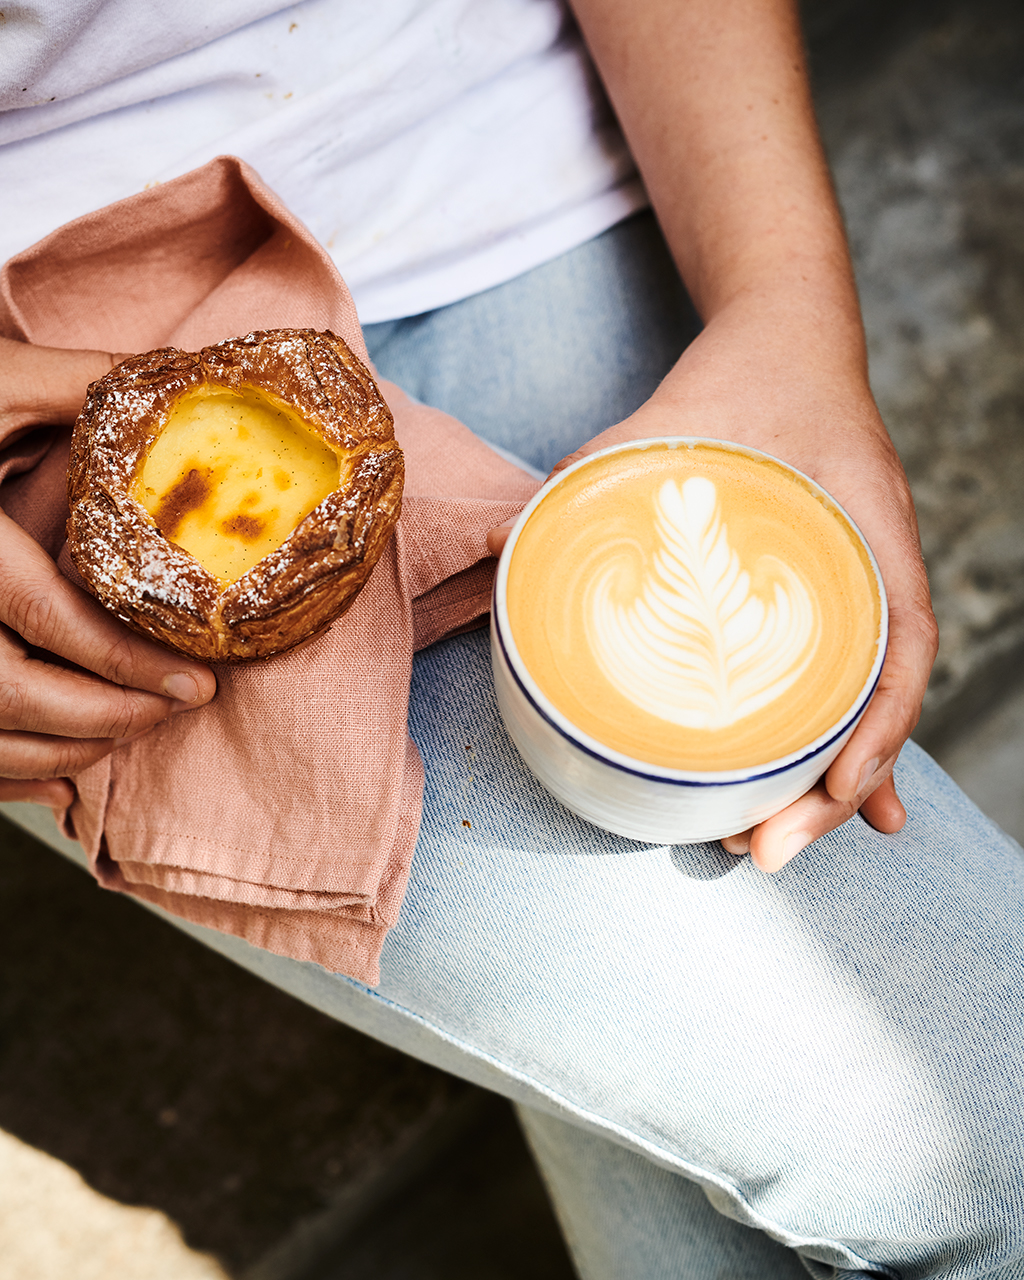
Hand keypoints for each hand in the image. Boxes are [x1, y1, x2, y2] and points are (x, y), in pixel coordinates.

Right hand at [0, 339, 216, 805]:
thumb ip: (74, 388)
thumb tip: (180, 379)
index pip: (46, 616)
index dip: (127, 661)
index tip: (196, 684)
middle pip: (10, 691)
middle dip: (104, 715)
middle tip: (174, 708)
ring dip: (61, 750)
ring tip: (131, 729)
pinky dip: (10, 778)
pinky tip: (65, 782)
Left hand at [488, 291, 937, 870]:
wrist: (784, 342)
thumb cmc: (732, 381)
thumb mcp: (660, 423)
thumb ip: (591, 478)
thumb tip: (503, 547)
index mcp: (860, 528)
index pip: (898, 644)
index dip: (874, 727)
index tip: (831, 793)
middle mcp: (874, 570)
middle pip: (881, 701)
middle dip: (833, 791)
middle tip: (763, 853)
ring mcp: (858, 589)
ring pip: (863, 703)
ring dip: (832, 783)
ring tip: (773, 846)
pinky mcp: (830, 599)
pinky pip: (842, 677)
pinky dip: (836, 738)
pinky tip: (819, 796)